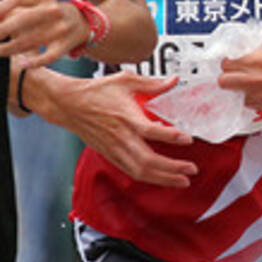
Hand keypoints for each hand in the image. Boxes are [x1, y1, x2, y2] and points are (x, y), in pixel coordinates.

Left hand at [0, 0, 87, 67]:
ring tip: (0, 51)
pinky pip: (48, 56)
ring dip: (9, 49)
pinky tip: (23, 64)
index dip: (1, 8)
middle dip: (3, 30)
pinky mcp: (66, 44)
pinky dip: (35, 62)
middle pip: (23, 18)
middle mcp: (53, 10)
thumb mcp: (33, 6)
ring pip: (30, 41)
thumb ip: (11, 11)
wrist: (82, 22)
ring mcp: (61, 27)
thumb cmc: (46, 15)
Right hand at [47, 71, 197, 186]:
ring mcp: (114, 149)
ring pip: (139, 171)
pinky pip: (130, 171)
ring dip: (163, 178)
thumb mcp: (126, 80)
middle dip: (172, 168)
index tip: (188, 139)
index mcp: (127, 118)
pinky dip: (147, 178)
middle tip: (192, 169)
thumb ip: (152, 84)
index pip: (151, 131)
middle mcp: (121, 137)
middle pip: (148, 160)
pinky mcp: (109, 155)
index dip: (171, 137)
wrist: (68, 105)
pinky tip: (161, 179)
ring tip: (182, 180)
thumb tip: (173, 81)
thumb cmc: (96, 92)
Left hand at [218, 33, 261, 110]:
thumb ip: (252, 46)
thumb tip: (237, 47)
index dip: (227, 63)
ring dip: (243, 90)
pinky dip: (256, 98)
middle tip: (234, 74)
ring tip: (253, 82)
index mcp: (256, 61)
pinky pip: (254, 106)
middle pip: (225, 83)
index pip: (225, 66)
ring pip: (239, 97)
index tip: (231, 62)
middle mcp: (259, 80)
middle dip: (228, 77)